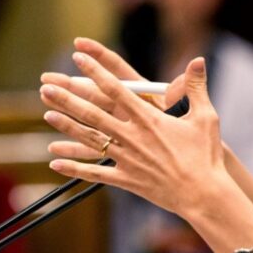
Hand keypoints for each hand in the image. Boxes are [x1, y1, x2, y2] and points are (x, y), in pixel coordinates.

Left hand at [41, 53, 226, 216]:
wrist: (203, 194)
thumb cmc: (206, 155)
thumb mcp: (205, 117)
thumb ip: (196, 87)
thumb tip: (198, 61)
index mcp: (149, 119)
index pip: (115, 90)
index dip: (95, 72)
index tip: (78, 59)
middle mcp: (133, 137)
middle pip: (93, 113)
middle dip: (69, 98)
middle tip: (47, 86)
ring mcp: (127, 159)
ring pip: (90, 140)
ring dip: (67, 126)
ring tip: (47, 114)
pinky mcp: (126, 179)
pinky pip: (95, 173)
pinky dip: (74, 167)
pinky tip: (55, 162)